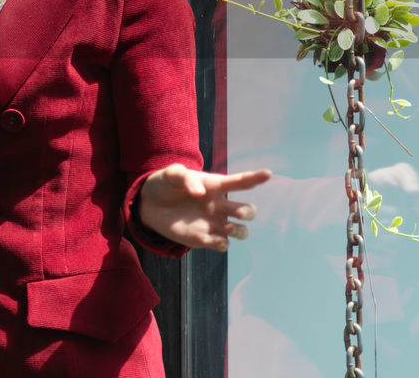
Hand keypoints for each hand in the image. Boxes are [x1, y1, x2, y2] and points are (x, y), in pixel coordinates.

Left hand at [138, 164, 272, 251]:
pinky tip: (217, 241)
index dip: (256, 177)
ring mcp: (213, 223)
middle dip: (248, 212)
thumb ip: (184, 177)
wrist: (150, 204)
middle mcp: (220, 206)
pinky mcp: (203, 238)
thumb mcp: (171, 174)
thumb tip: (199, 192)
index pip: (240, 182)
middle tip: (238, 213)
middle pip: (247, 211)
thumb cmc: (165, 184)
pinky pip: (221, 245)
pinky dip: (223, 244)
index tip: (268, 173)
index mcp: (215, 186)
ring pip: (240, 231)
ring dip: (241, 232)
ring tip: (230, 228)